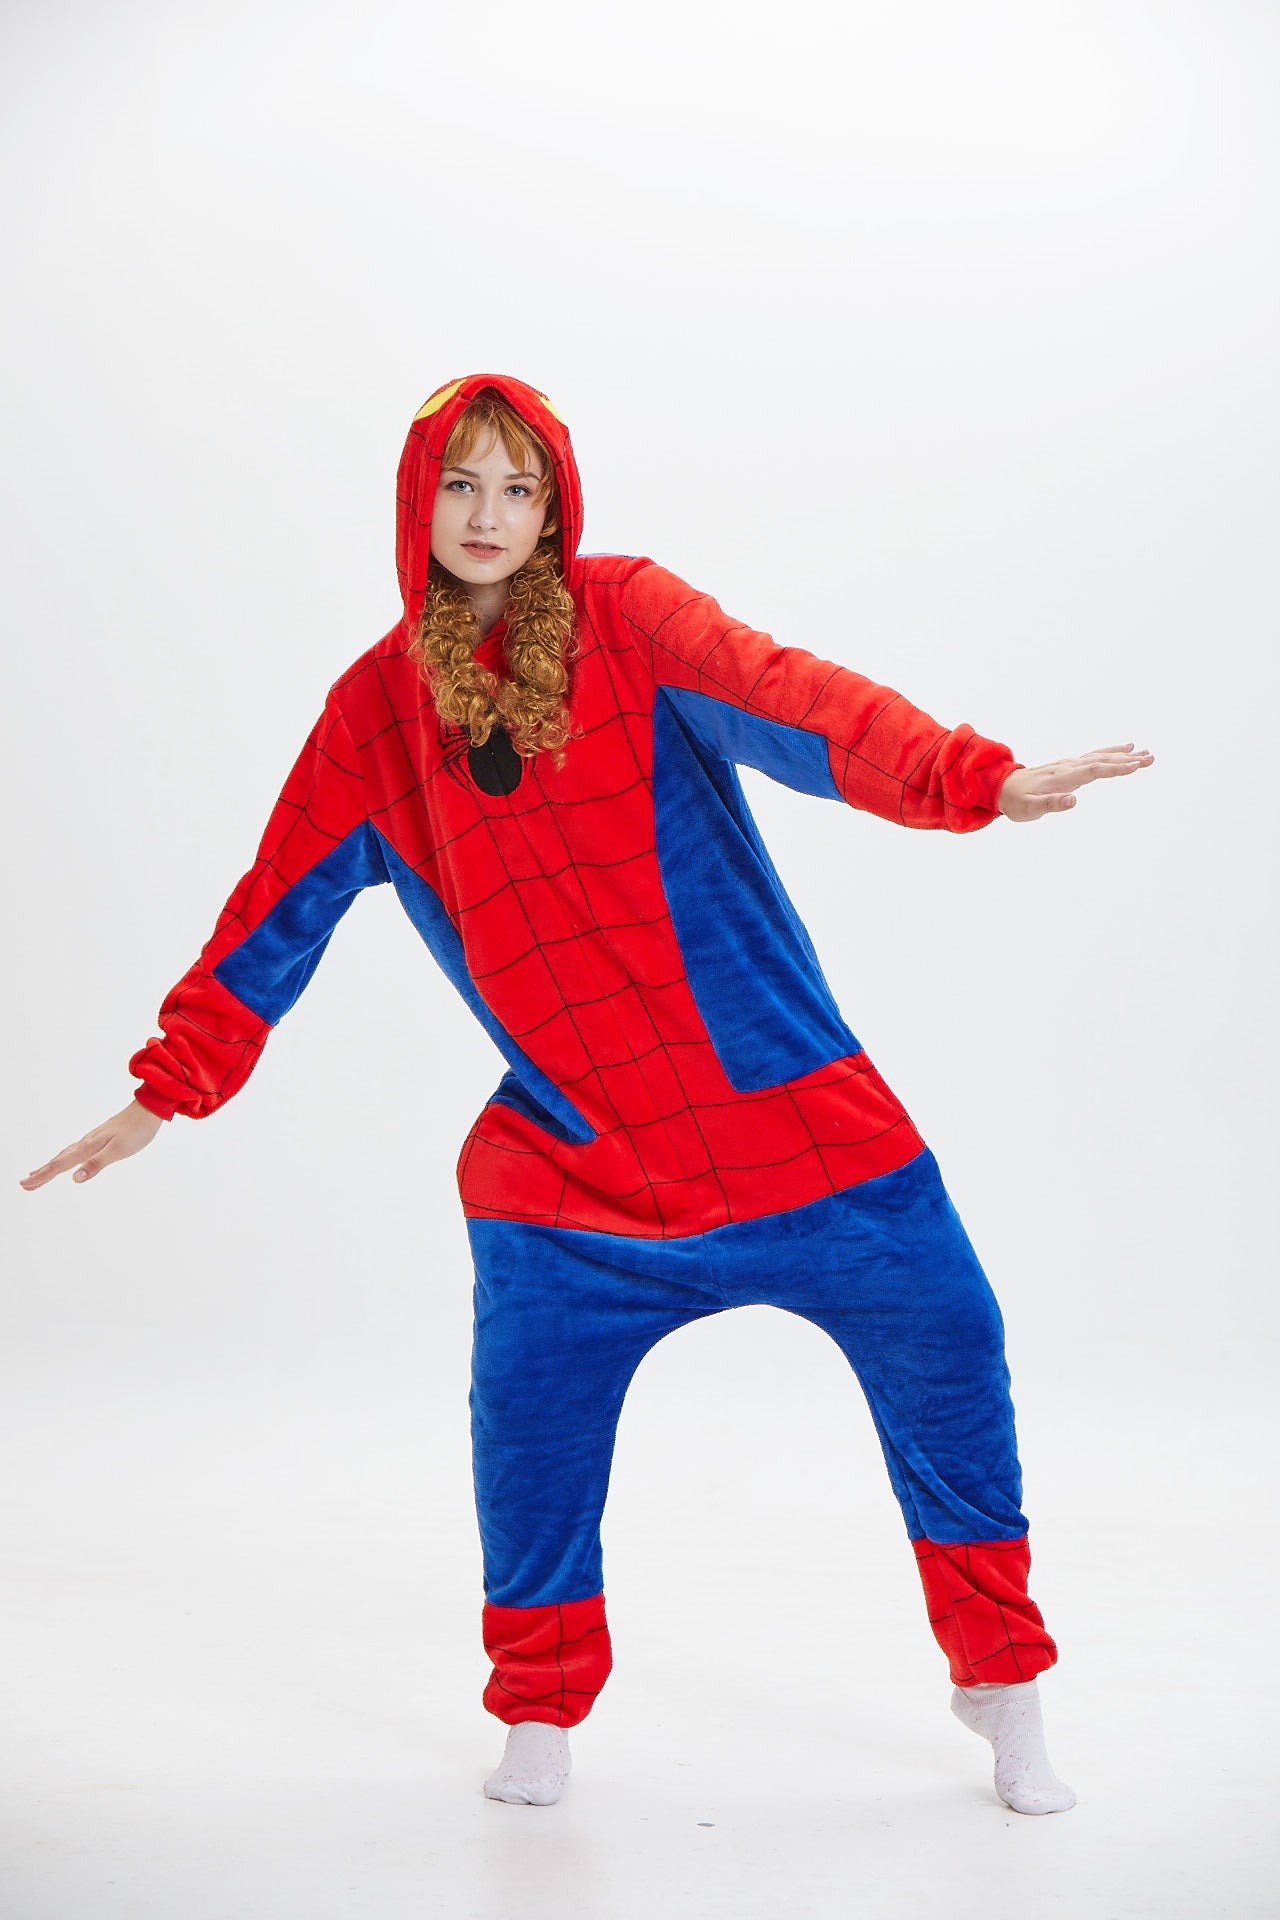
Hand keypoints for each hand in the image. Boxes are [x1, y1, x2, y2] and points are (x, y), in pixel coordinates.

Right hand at [20, 1100, 164, 1190]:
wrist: (149, 1109)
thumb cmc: (137, 1131)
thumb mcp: (119, 1150)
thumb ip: (96, 1164)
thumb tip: (74, 1178)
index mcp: (89, 1146)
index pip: (60, 1165)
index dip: (43, 1176)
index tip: (25, 1185)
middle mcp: (86, 1142)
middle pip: (59, 1160)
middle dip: (41, 1173)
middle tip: (24, 1184)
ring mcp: (92, 1138)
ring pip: (65, 1154)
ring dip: (50, 1165)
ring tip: (38, 1173)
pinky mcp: (99, 1137)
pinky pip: (75, 1150)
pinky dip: (64, 1157)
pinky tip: (66, 1159)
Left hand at [997, 743, 1153, 822]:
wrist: (1001, 787)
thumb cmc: (1016, 802)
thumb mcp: (1029, 809)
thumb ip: (1050, 804)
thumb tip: (1074, 800)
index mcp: (1063, 777)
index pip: (1094, 770)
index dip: (1115, 768)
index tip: (1136, 766)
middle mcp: (1069, 767)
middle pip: (1102, 760)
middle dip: (1127, 759)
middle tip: (1151, 757)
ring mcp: (1070, 765)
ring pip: (1100, 757)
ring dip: (1123, 755)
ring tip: (1145, 753)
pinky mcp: (1070, 767)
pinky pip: (1094, 757)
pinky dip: (1111, 752)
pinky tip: (1124, 749)